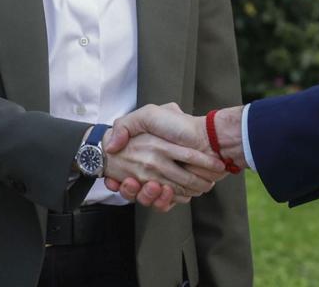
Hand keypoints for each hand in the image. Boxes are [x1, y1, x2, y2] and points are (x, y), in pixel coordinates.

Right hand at [102, 103, 222, 211]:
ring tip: (153, 185)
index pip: (124, 171)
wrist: (207, 139)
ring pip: (148, 197)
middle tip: (133, 182)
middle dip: (131, 189)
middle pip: (135, 187)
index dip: (116, 180)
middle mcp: (154, 167)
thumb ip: (126, 126)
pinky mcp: (177, 191)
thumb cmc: (180, 125)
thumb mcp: (148, 115)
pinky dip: (163, 201)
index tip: (114, 180)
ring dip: (147, 195)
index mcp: (146, 152)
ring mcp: (165, 180)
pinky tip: (165, 191)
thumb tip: (110, 147)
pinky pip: (164, 204)